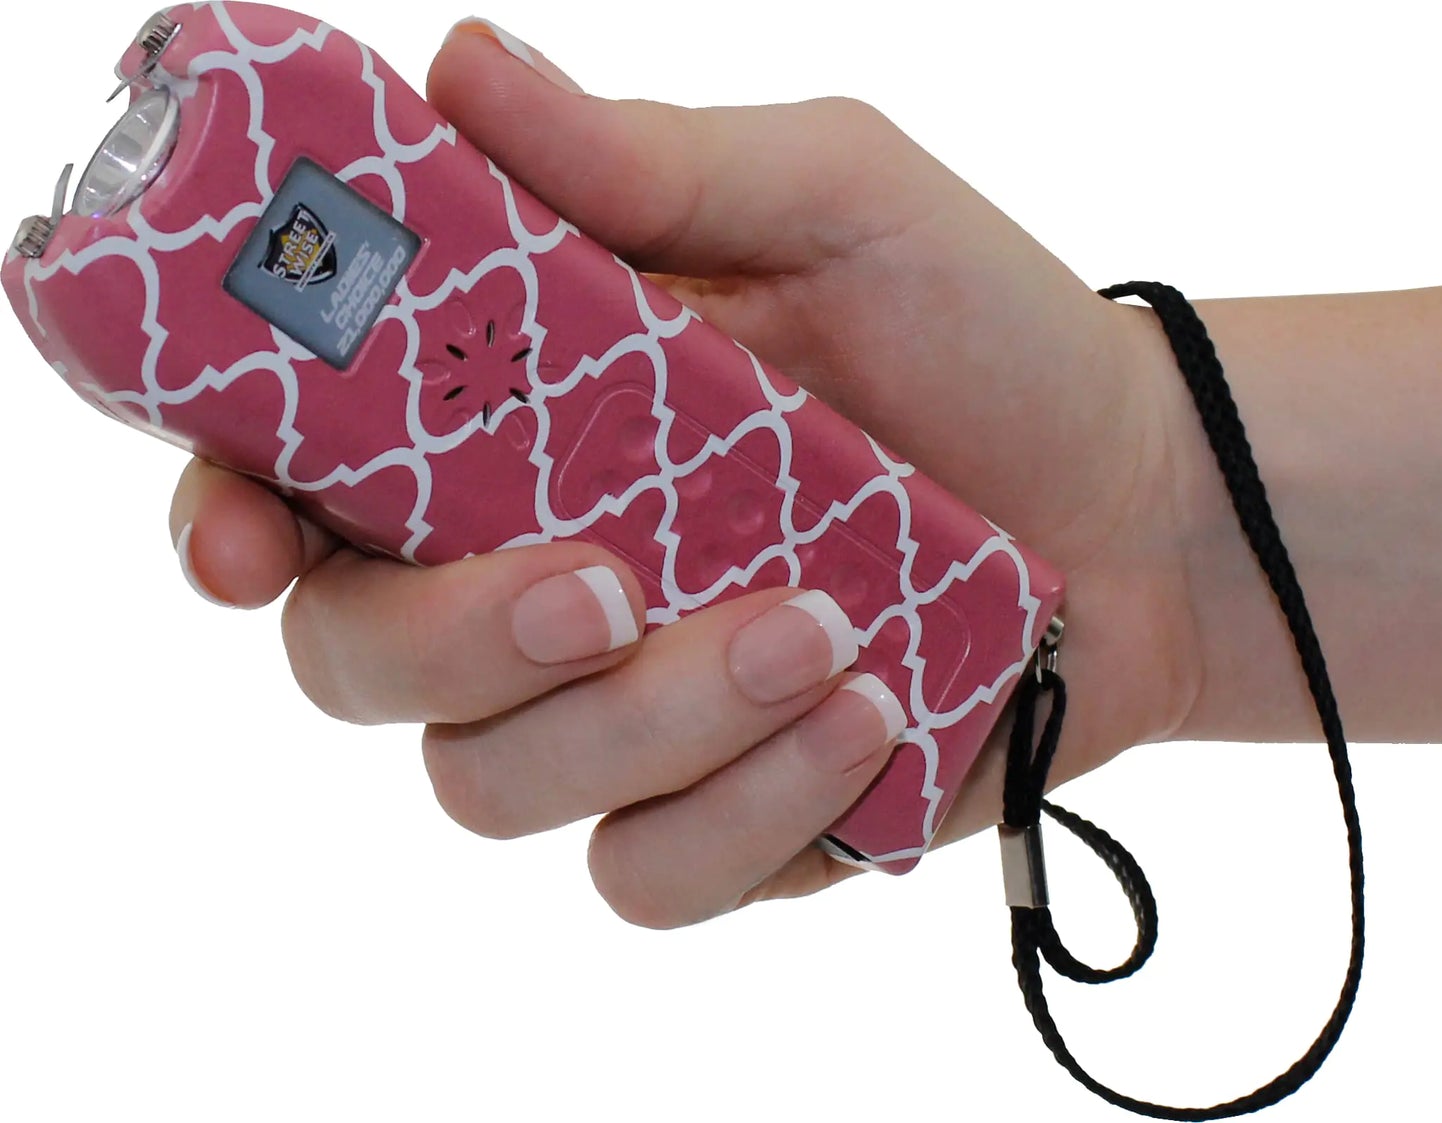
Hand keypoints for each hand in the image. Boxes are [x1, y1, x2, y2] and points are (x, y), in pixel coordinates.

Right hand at [167, 20, 1208, 926]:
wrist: (1143, 506)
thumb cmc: (985, 335)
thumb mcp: (837, 202)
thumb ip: (651, 163)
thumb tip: (466, 68)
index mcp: (518, 418)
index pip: (300, 478)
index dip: (226, 513)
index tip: (244, 540)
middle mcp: (536, 572)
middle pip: (360, 661)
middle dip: (456, 639)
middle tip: (605, 580)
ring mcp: (624, 710)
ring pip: (494, 786)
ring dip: (651, 719)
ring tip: (826, 624)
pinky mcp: (722, 818)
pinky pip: (649, 874)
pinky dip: (750, 809)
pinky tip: (870, 713)